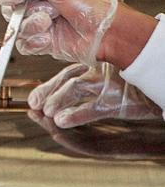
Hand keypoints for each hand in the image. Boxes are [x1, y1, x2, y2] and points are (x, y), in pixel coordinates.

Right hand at [0, 0, 122, 64]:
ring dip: (33, 25)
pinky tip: (48, 38)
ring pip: (16, 28)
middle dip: (26, 10)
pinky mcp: (44, 44)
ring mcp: (41, 25)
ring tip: (51, 22)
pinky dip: (34, 42)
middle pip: (10, 10)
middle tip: (48, 9)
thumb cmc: (91, 3)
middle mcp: (39, 5)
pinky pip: (24, 45)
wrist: (109, 31)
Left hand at [28, 63, 161, 127]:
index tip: (33, 100)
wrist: (158, 84)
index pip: (66, 74)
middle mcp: (100, 71)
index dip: (48, 87)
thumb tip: (51, 102)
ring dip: (58, 101)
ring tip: (46, 114)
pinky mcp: (119, 100)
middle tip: (34, 107)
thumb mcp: (107, 80)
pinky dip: (75, 115)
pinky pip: (93, 107)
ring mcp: (109, 84)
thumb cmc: (132, 86)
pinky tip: (62, 121)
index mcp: (95, 65)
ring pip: (76, 89)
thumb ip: (84, 85)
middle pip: (68, 79)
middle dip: (48, 93)